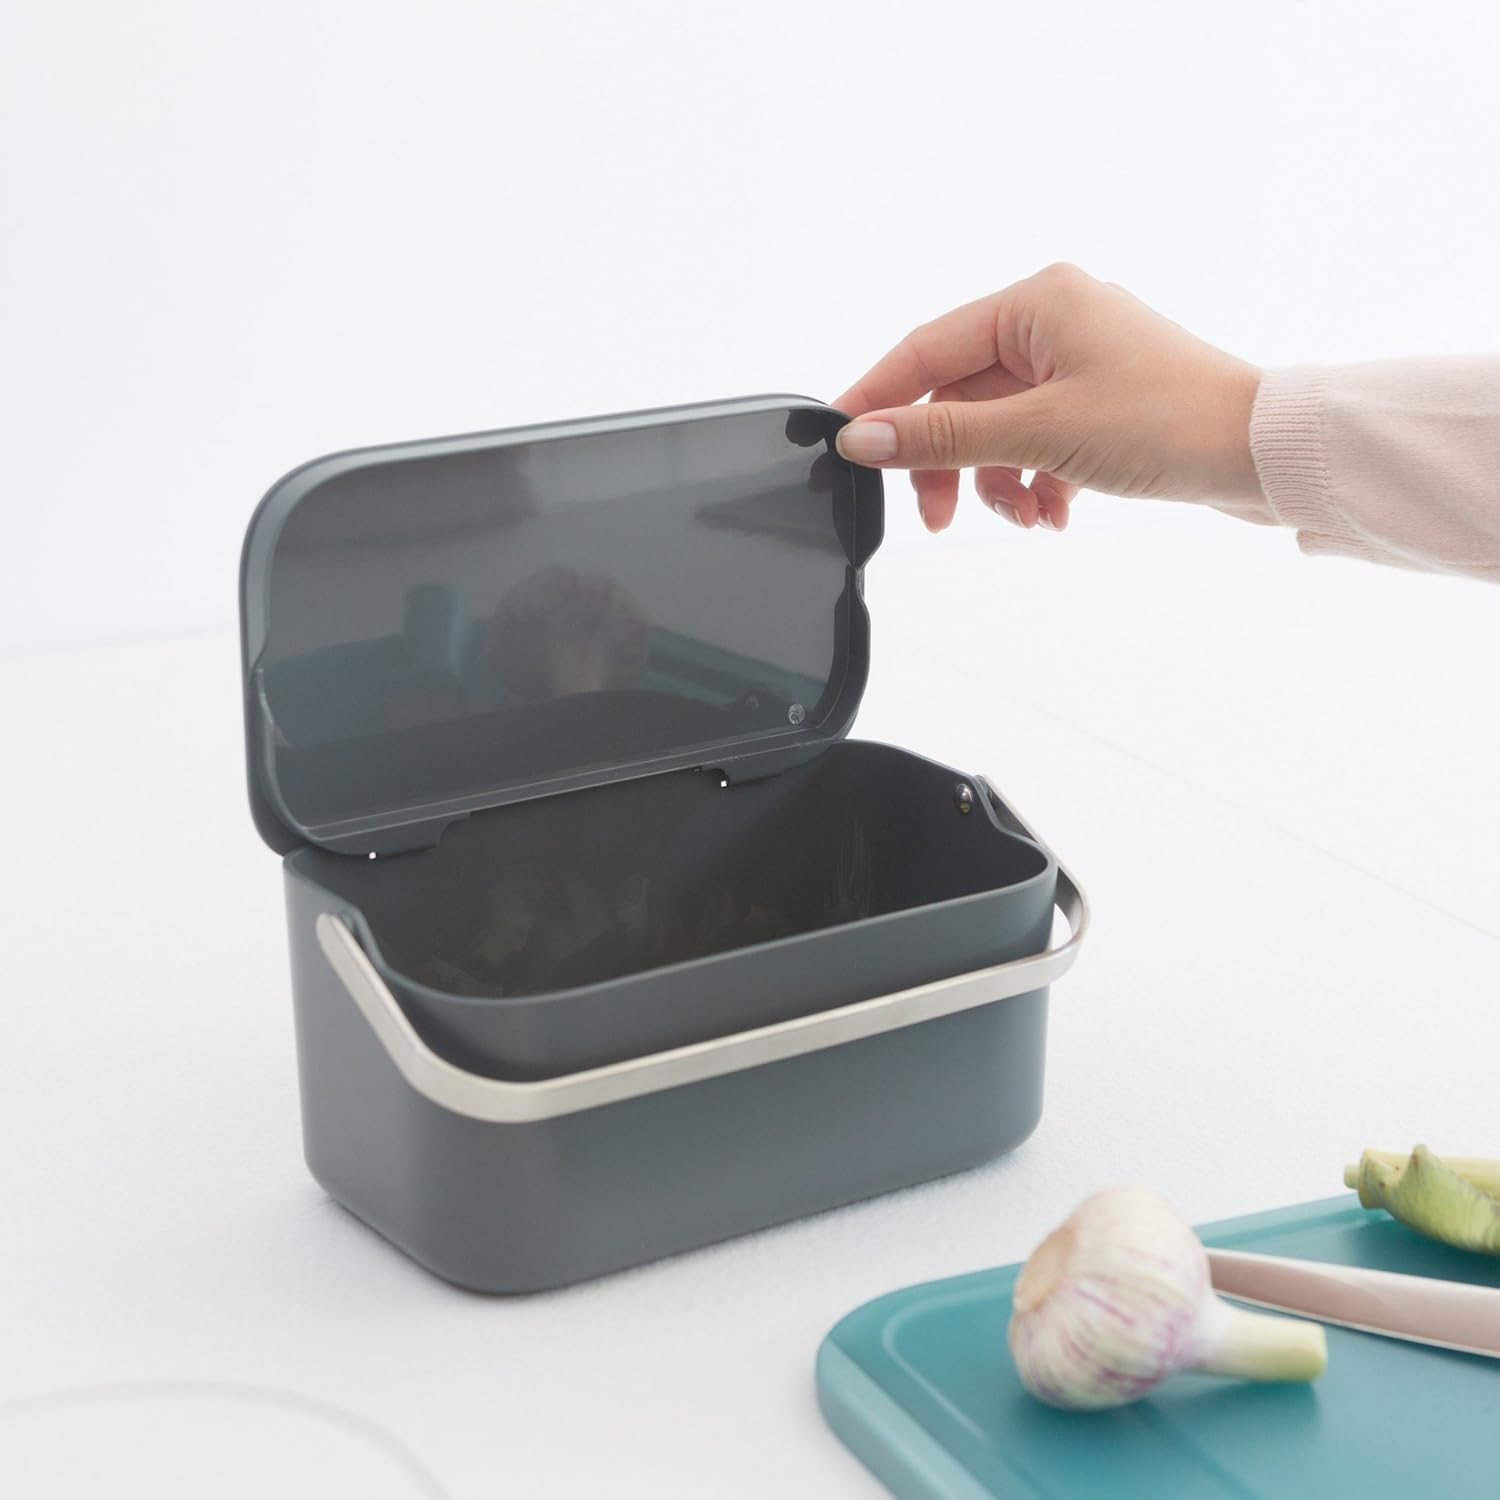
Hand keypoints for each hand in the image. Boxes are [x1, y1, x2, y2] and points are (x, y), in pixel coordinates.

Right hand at [834, 263, 1265, 532]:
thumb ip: (942, 438)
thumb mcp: (1039, 432)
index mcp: (1037, 302)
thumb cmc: (1168, 422)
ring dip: (999, 482)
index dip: (878, 399)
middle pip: (959, 398)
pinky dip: (1036, 482)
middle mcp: (1055, 322)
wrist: (1264, 453)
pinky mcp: (1101, 403)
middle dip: (951, 464)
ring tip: (1026, 516)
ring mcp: (1080, 363)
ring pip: (998, 429)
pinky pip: (1037, 443)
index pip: (926, 350)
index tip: (840, 442)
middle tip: (940, 517)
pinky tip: (1056, 511)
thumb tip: (861, 438)